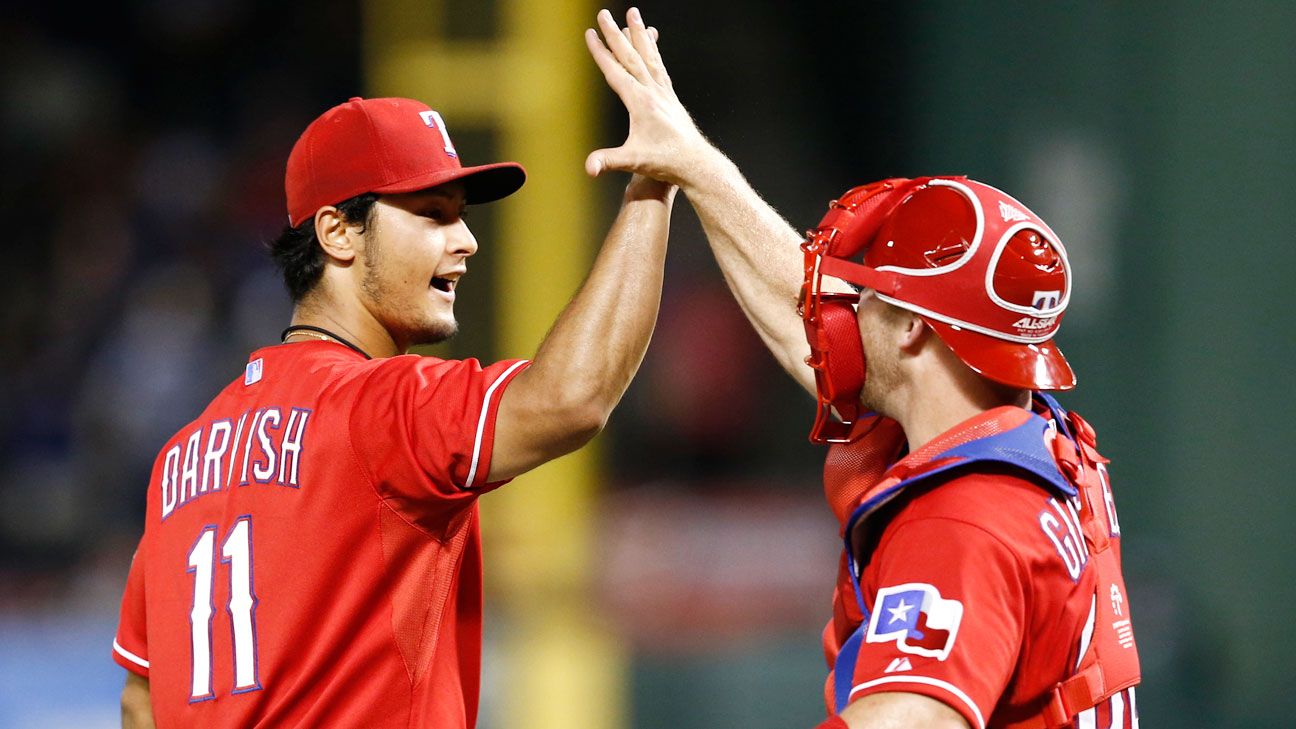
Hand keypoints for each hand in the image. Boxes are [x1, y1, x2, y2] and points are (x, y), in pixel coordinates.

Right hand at [585, 7, 711, 186]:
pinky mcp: (670, 97)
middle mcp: (653, 92)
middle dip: (615, 34)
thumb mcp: (634, 161)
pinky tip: (650, 40)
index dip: (601, 53)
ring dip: (638, 34)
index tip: (590, 33)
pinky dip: (652, 50)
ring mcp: (664, 93)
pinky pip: (659, 66)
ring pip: (648, 56)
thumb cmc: (666, 162)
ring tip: (632, 14)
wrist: (695, 163)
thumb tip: (589, 168)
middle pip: (631, 56)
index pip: (616, 72)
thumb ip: (609, 161)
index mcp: (641, 103)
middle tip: (604, 13)